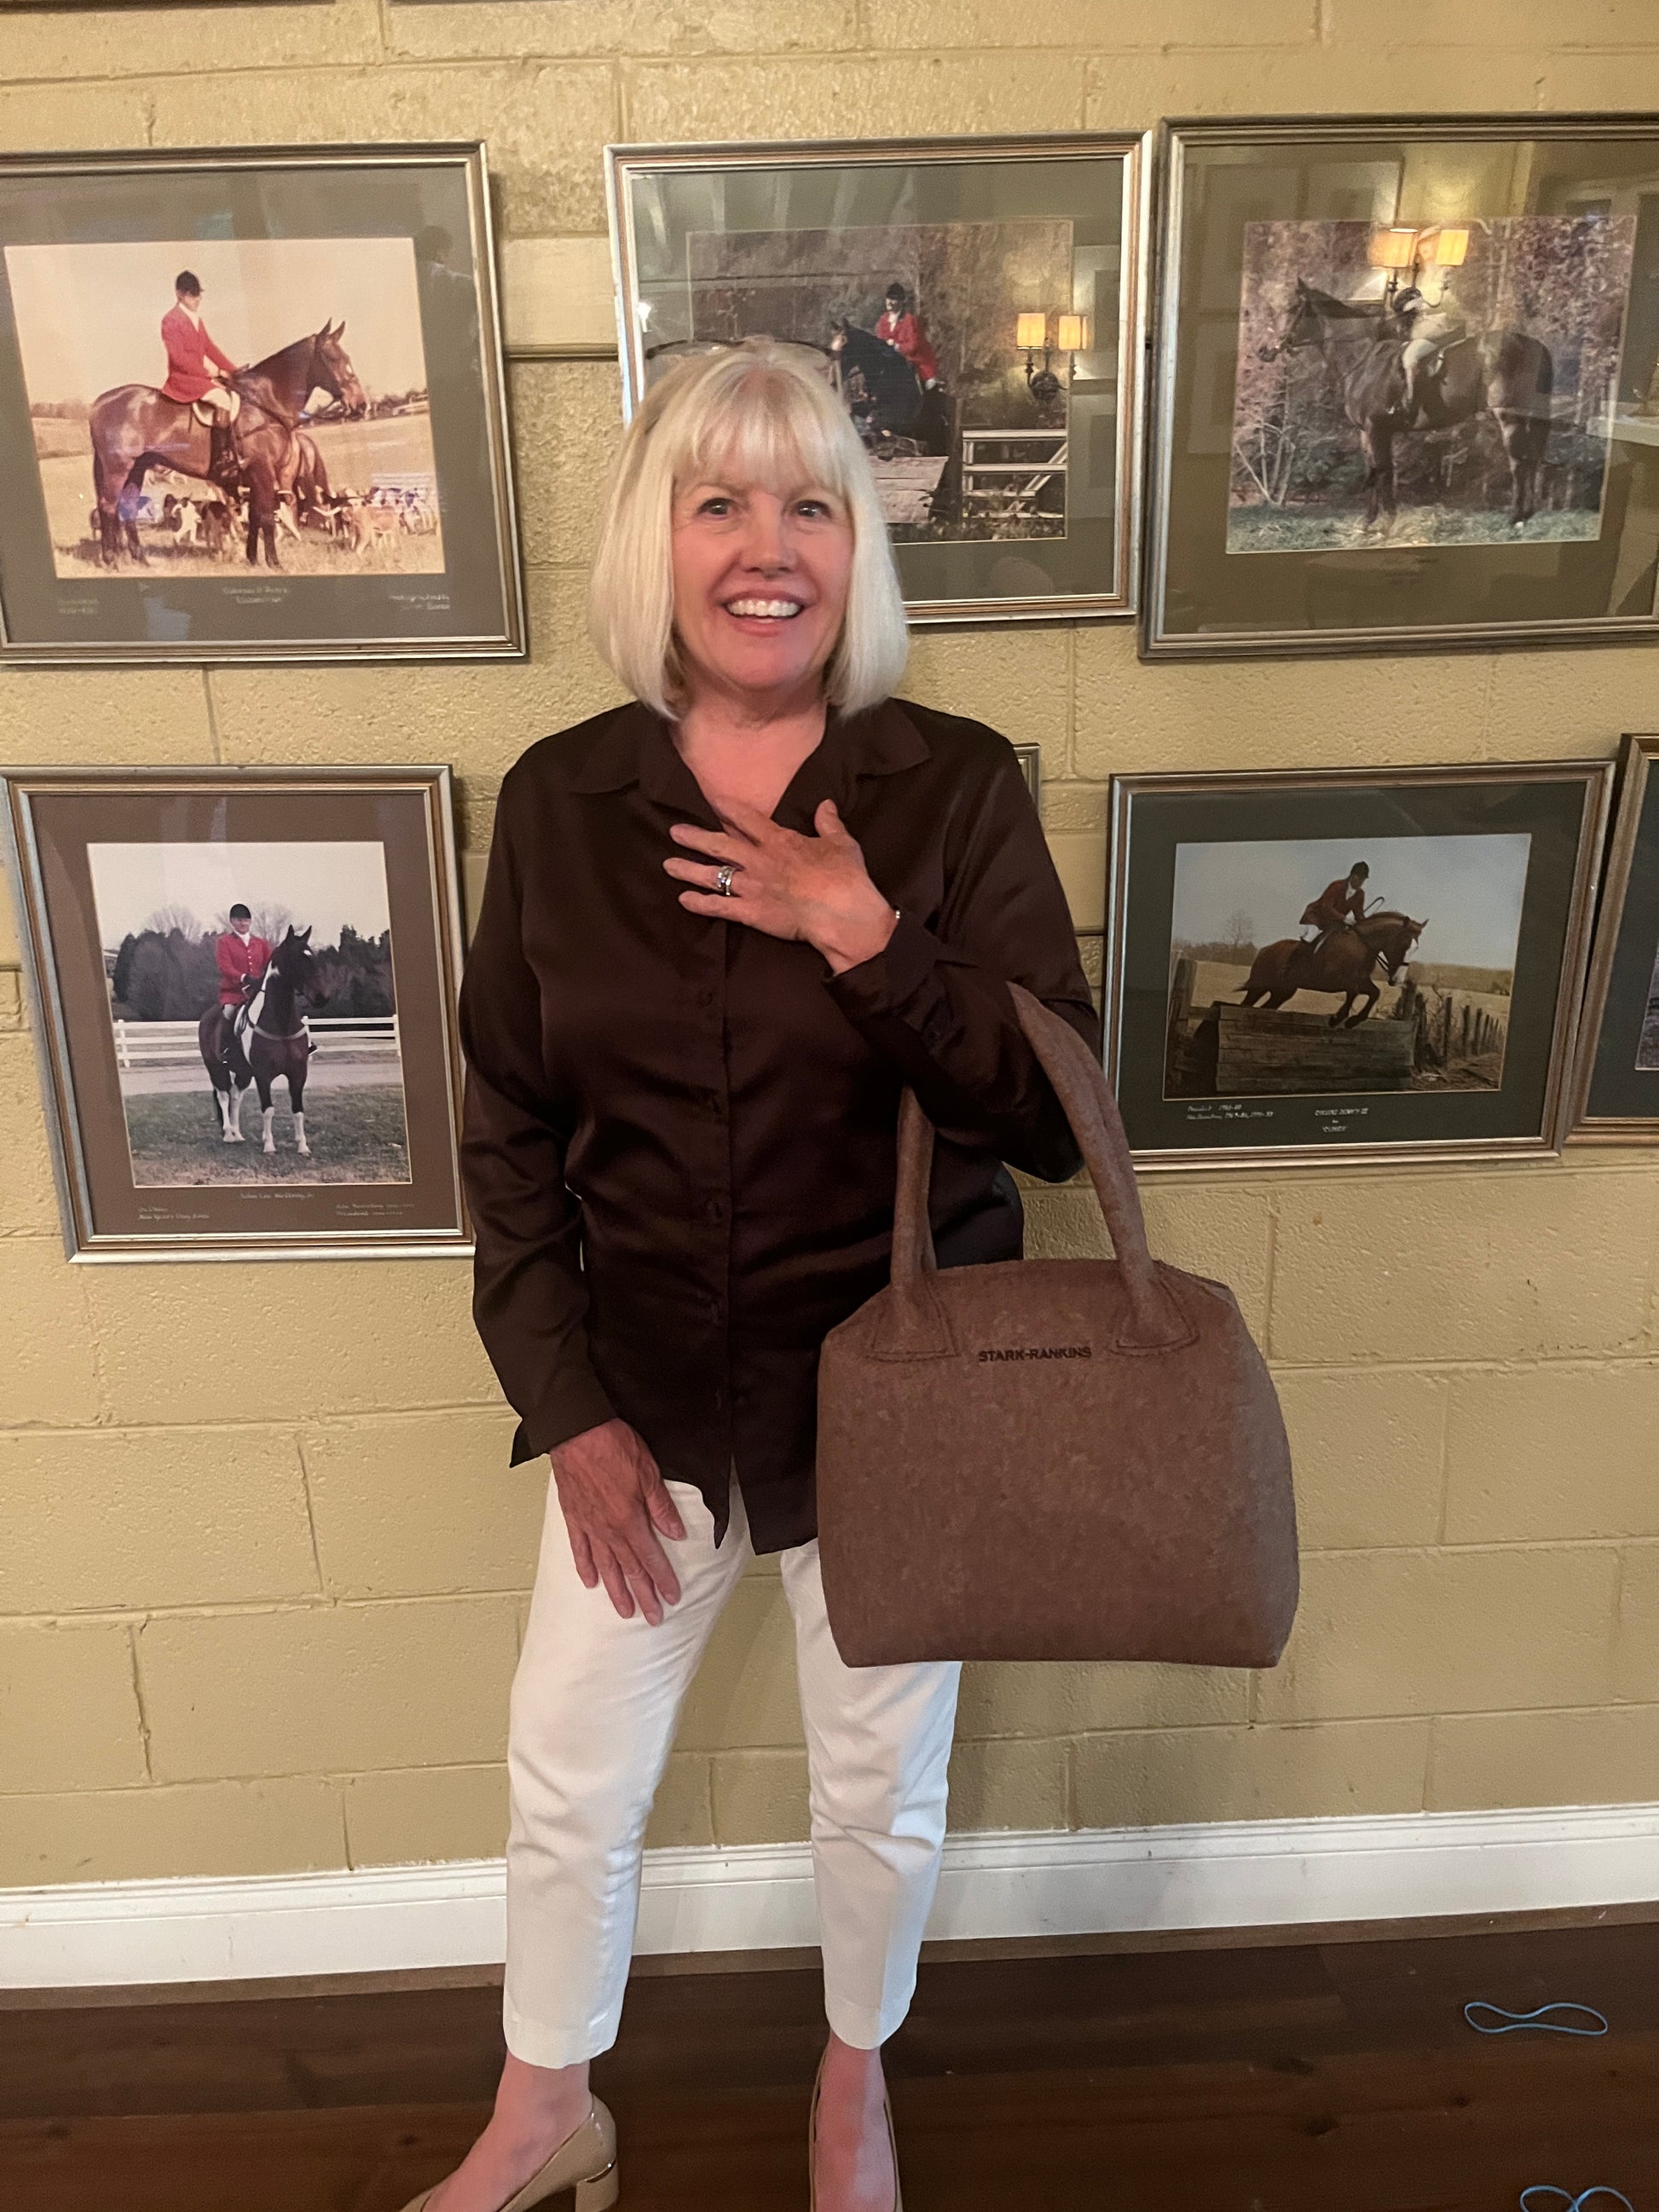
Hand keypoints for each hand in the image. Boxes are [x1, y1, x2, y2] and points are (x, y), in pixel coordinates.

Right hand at [549, 1416, 685, 1623]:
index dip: (662, 1580)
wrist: (576, 1430)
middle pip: (628, 1569)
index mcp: (629, 1519)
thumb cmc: (612, 1445)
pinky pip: (579, 1548)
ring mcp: (588, 1525)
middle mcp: (608, 1529)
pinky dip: (585, 1567)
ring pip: (604, 1566)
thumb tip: (676, 1534)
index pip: (650, 1558)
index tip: (671, 1598)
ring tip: (624, 1610)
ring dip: (615, 1590)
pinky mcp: (573, 1516)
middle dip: (642, 1595)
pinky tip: (590, 1581)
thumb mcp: (649, 1471)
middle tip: (652, 1617)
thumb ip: (661, 1507)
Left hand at [664, 796, 897, 973]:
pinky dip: (700, 904)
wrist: (842, 913)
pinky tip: (683, 900)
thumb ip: (829, 823)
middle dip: (694, 837)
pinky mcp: (752, 913)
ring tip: (668, 865)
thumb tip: (826, 804)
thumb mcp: (841, 843)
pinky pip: (719, 907)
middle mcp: (759, 860)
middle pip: (719, 845)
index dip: (729, 809)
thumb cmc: (845, 877)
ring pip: (713, 875)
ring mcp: (752, 886)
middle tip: (675, 832)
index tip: (714, 803)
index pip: (747, 819)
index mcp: (779, 840)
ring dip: (688, 869)